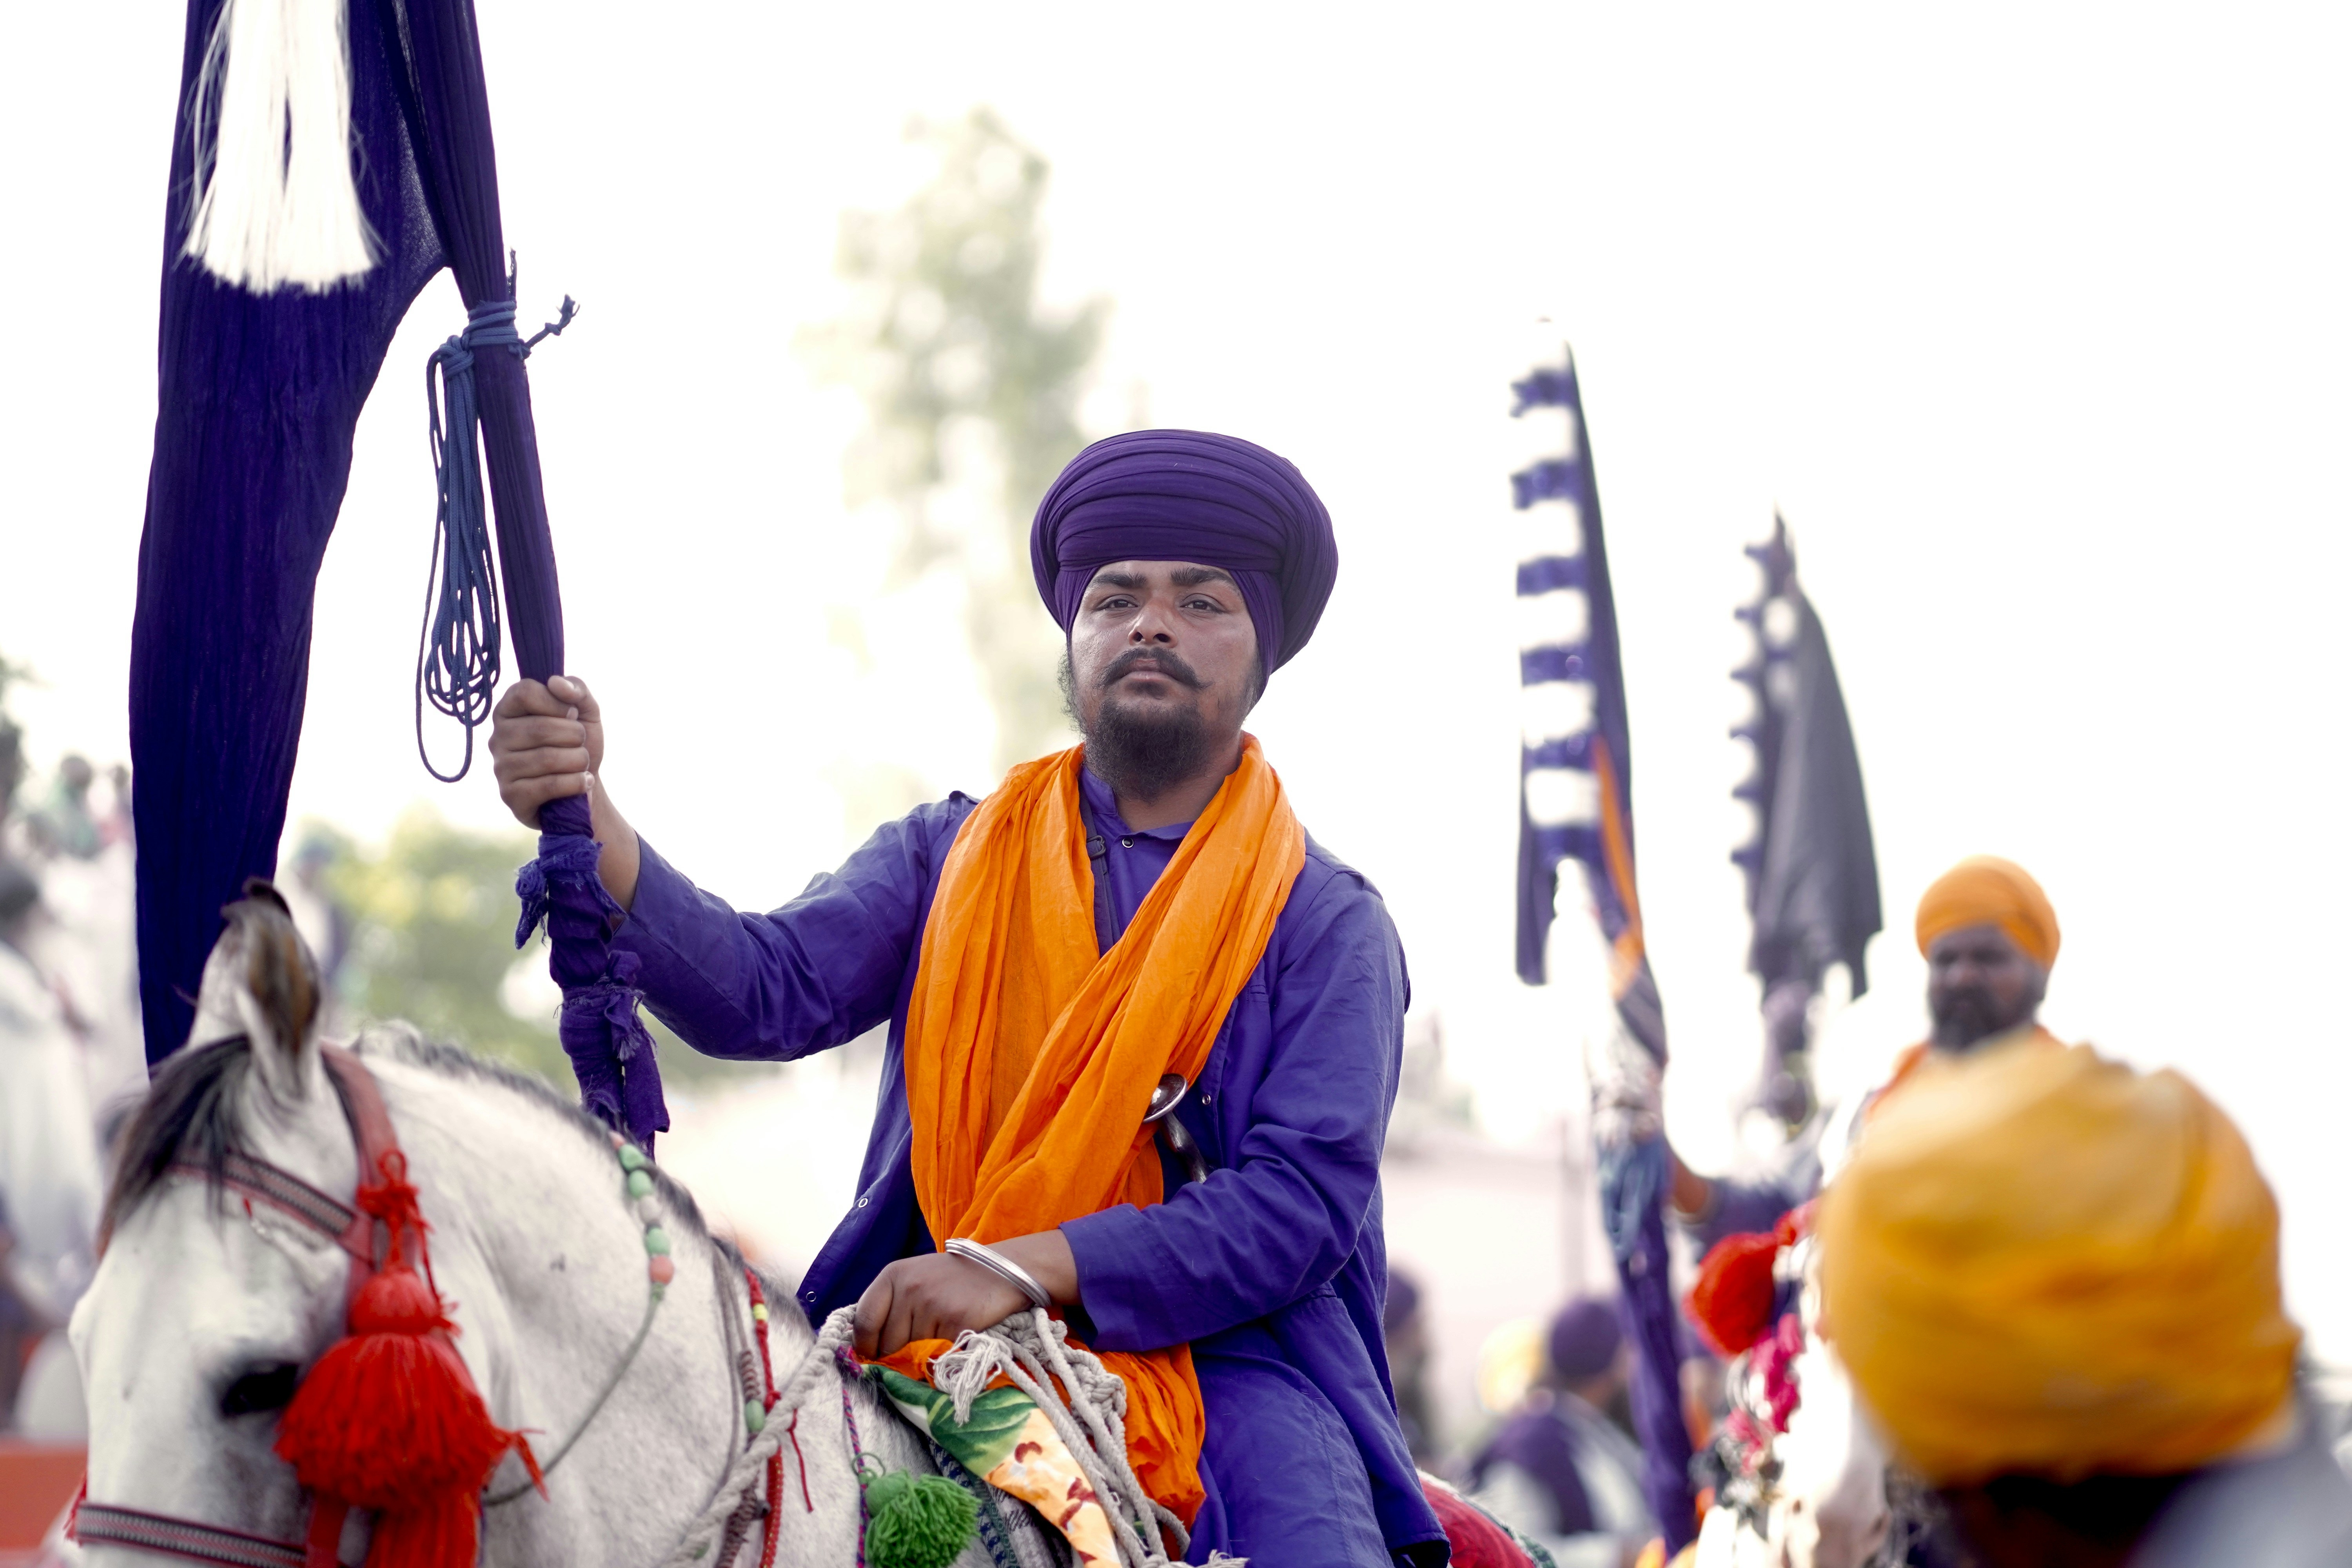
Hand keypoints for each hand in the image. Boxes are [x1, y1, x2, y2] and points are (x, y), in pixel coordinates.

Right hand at [488, 675, 641, 907]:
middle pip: (540, 727)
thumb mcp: (585, 711)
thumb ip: (576, 689)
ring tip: (582, 764)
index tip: (572, 713)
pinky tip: (583, 782)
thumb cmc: (577, 744)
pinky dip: (575, 783)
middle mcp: (497, 738)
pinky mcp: (511, 796)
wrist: (583, 786)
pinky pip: (548, 785)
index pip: (525, 692)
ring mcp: (501, 768)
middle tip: (581, 743)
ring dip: (578, 761)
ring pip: (547, 758)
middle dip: (575, 735)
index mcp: (508, 710)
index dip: (557, 702)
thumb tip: (555, 682)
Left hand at [853, 1231, 1078, 1358]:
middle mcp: (909, 1287)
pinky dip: (943, 1355)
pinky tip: (954, 1339)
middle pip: (886, 1343)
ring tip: (939, 1338)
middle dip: (896, 1355)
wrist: (1001, 1271)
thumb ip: (891, 1307)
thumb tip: (868, 1350)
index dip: (865, 1345)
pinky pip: (937, 1354)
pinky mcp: (955, 1323)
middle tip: (915, 1349)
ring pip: (911, 1353)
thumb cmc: (952, 1280)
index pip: (864, 1320)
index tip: (873, 1356)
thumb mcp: (914, 1280)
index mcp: (893, 1274)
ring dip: (922, 1356)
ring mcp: (932, 1305)